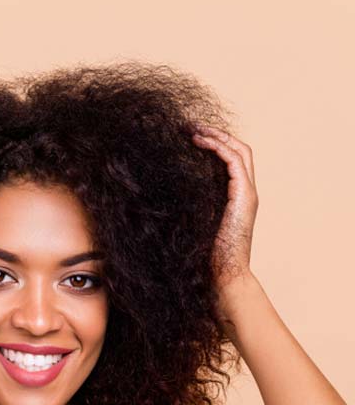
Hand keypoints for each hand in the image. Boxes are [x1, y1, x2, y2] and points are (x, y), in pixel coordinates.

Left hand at [191, 125, 258, 317]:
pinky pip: (234, 161)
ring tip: (194, 129)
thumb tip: (157, 199)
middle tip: (190, 126)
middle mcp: (244, 193)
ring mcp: (247, 194)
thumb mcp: (190, 226)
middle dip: (215, 135)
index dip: (212, 146)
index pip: (229, 162)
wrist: (222, 278)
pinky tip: (200, 142)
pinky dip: (218, 147)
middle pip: (238, 151)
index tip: (188, 138)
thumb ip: (185, 210)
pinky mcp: (244, 197)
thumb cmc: (203, 259)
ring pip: (239, 151)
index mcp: (234, 199)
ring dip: (217, 136)